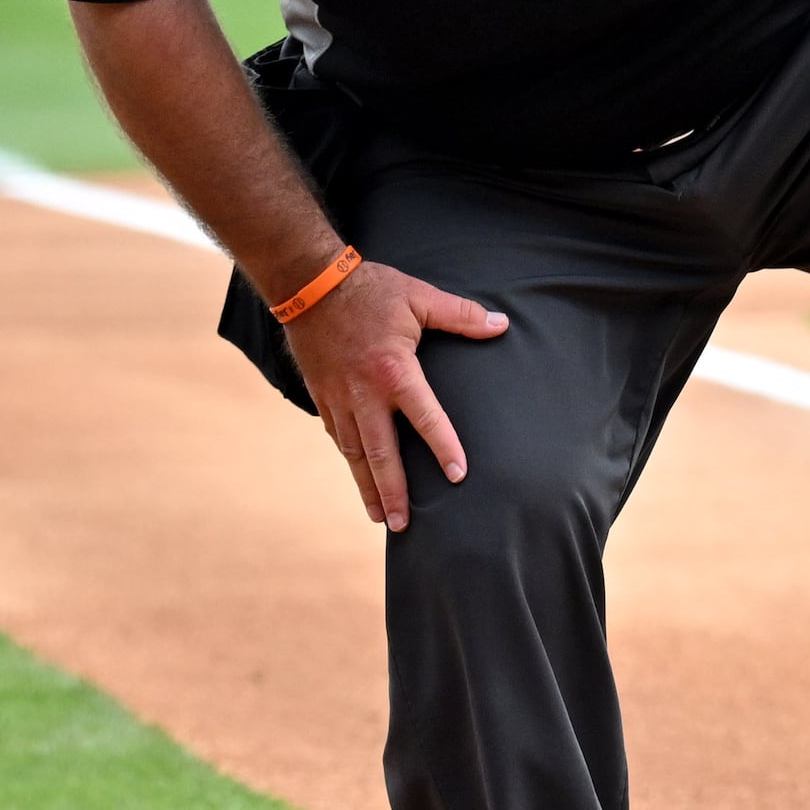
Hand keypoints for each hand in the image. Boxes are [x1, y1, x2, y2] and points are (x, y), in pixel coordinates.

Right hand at [276, 256, 507, 530]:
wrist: (308, 283)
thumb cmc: (370, 289)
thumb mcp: (419, 297)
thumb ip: (460, 315)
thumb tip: (501, 324)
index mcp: (394, 372)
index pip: (426, 418)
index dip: (444, 448)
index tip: (458, 476)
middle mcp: (364, 394)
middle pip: (380, 454)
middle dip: (392, 492)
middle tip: (402, 526)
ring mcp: (338, 398)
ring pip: (354, 453)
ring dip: (367, 487)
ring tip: (379, 517)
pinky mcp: (321, 396)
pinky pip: (336, 436)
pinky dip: (349, 459)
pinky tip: (357, 474)